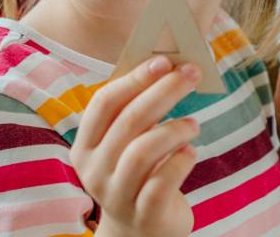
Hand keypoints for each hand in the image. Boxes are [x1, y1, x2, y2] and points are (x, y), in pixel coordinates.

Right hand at [72, 56, 200, 236]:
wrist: (139, 230)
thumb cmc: (138, 173)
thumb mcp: (129, 143)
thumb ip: (138, 112)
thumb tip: (170, 66)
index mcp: (85, 145)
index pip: (104, 103)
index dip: (135, 78)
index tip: (164, 60)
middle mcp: (94, 170)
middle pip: (129, 121)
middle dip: (164, 92)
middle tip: (192, 74)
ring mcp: (116, 195)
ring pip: (143, 151)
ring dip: (175, 129)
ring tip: (194, 124)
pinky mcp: (143, 215)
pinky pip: (162, 182)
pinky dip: (181, 161)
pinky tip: (190, 152)